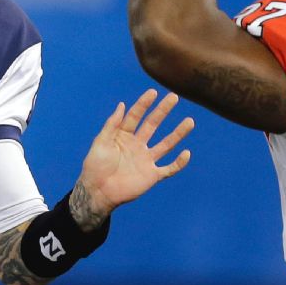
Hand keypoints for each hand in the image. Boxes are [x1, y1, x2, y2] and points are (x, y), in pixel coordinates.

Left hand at [72, 89, 193, 228]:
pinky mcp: (152, 175)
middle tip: (174, 97)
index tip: (153, 92)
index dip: (144, 104)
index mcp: (124, 136)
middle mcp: (137, 145)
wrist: (98, 192)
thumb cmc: (95, 166)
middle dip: (163, 111)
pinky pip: (169, 168)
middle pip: (153, 125)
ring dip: (178, 133)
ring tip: (190, 121)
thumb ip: (112, 124)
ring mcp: (146, 160)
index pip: (136, 116)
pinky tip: (187, 153)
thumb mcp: (101, 142)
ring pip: (166, 144)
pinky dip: (178, 163)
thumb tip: (122, 104)